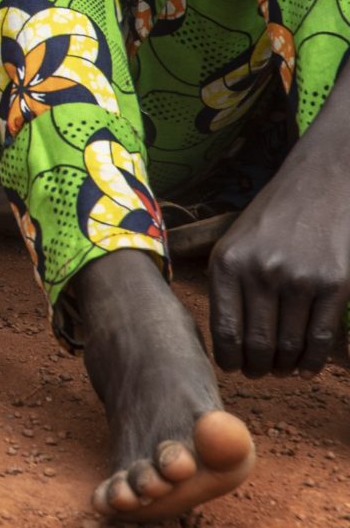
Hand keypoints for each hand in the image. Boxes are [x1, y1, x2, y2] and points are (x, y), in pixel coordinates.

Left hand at [209, 150, 349, 375]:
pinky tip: (306, 368)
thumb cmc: (271, 220)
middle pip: (258, 345)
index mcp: (228, 264)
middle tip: (260, 373)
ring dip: (285, 367)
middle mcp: (261, 273)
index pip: (224, 330)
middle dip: (258, 368)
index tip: (233, 368)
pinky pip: (321, 338)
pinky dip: (312, 361)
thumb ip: (227, 286)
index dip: (229, 359)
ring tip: (282, 370)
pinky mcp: (334, 284)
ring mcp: (299, 280)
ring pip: (290, 346)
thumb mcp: (233, 243)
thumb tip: (226, 341)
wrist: (318, 185)